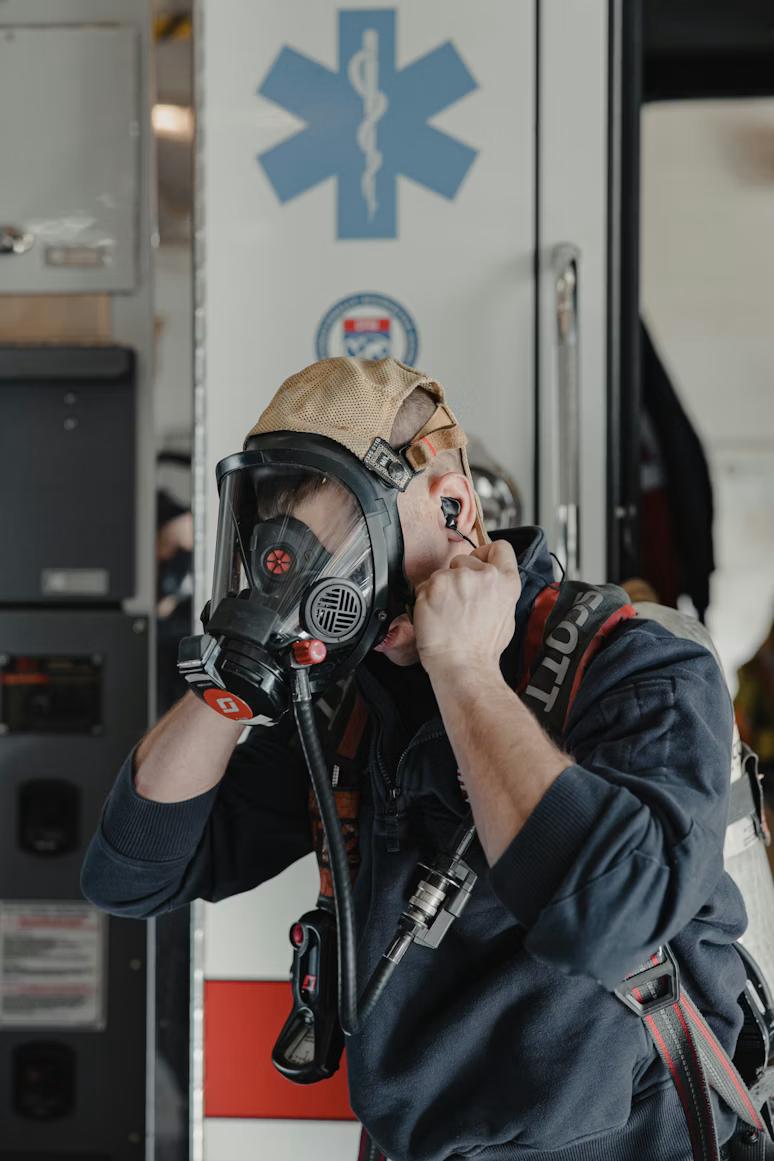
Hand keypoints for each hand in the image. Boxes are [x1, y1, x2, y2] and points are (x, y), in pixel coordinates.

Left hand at [413, 540, 521, 677]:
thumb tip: (487, 582)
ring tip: (446, 614)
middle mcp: (484, 575)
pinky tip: (435, 615)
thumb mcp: (505, 615)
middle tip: (458, 603)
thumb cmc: (482, 649)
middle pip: (464, 559)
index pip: (501, 547)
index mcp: (506, 581)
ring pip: (442, 573)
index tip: (478, 561)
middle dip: (457, 576)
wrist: (464, 666)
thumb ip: (497, 591)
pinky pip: (424, 585)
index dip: (486, 553)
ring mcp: (458, 578)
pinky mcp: (435, 585)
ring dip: (440, 589)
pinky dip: (425, 598)